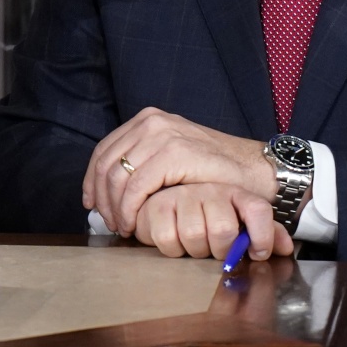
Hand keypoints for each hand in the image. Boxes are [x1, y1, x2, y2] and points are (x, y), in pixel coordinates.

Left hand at [83, 108, 276, 235]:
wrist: (255, 170)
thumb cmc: (216, 170)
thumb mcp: (174, 156)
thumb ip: (146, 162)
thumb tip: (110, 187)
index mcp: (148, 120)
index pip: (105, 150)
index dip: (93, 180)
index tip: (92, 204)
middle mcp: (152, 122)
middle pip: (107, 163)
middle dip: (101, 198)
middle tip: (108, 222)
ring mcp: (162, 134)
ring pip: (118, 176)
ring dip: (114, 207)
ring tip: (122, 226)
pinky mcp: (174, 153)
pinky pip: (137, 185)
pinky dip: (129, 208)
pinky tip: (133, 223)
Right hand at [132, 184, 293, 260]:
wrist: (165, 200)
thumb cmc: (205, 218)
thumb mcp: (240, 223)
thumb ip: (264, 234)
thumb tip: (286, 248)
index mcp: (236, 193)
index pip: (258, 210)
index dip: (263, 237)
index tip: (258, 254)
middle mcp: (212, 189)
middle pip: (223, 231)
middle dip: (218, 251)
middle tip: (212, 250)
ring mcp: (184, 193)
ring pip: (195, 235)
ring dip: (193, 251)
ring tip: (192, 245)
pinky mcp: (157, 203)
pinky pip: (168, 238)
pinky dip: (172, 249)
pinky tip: (173, 241)